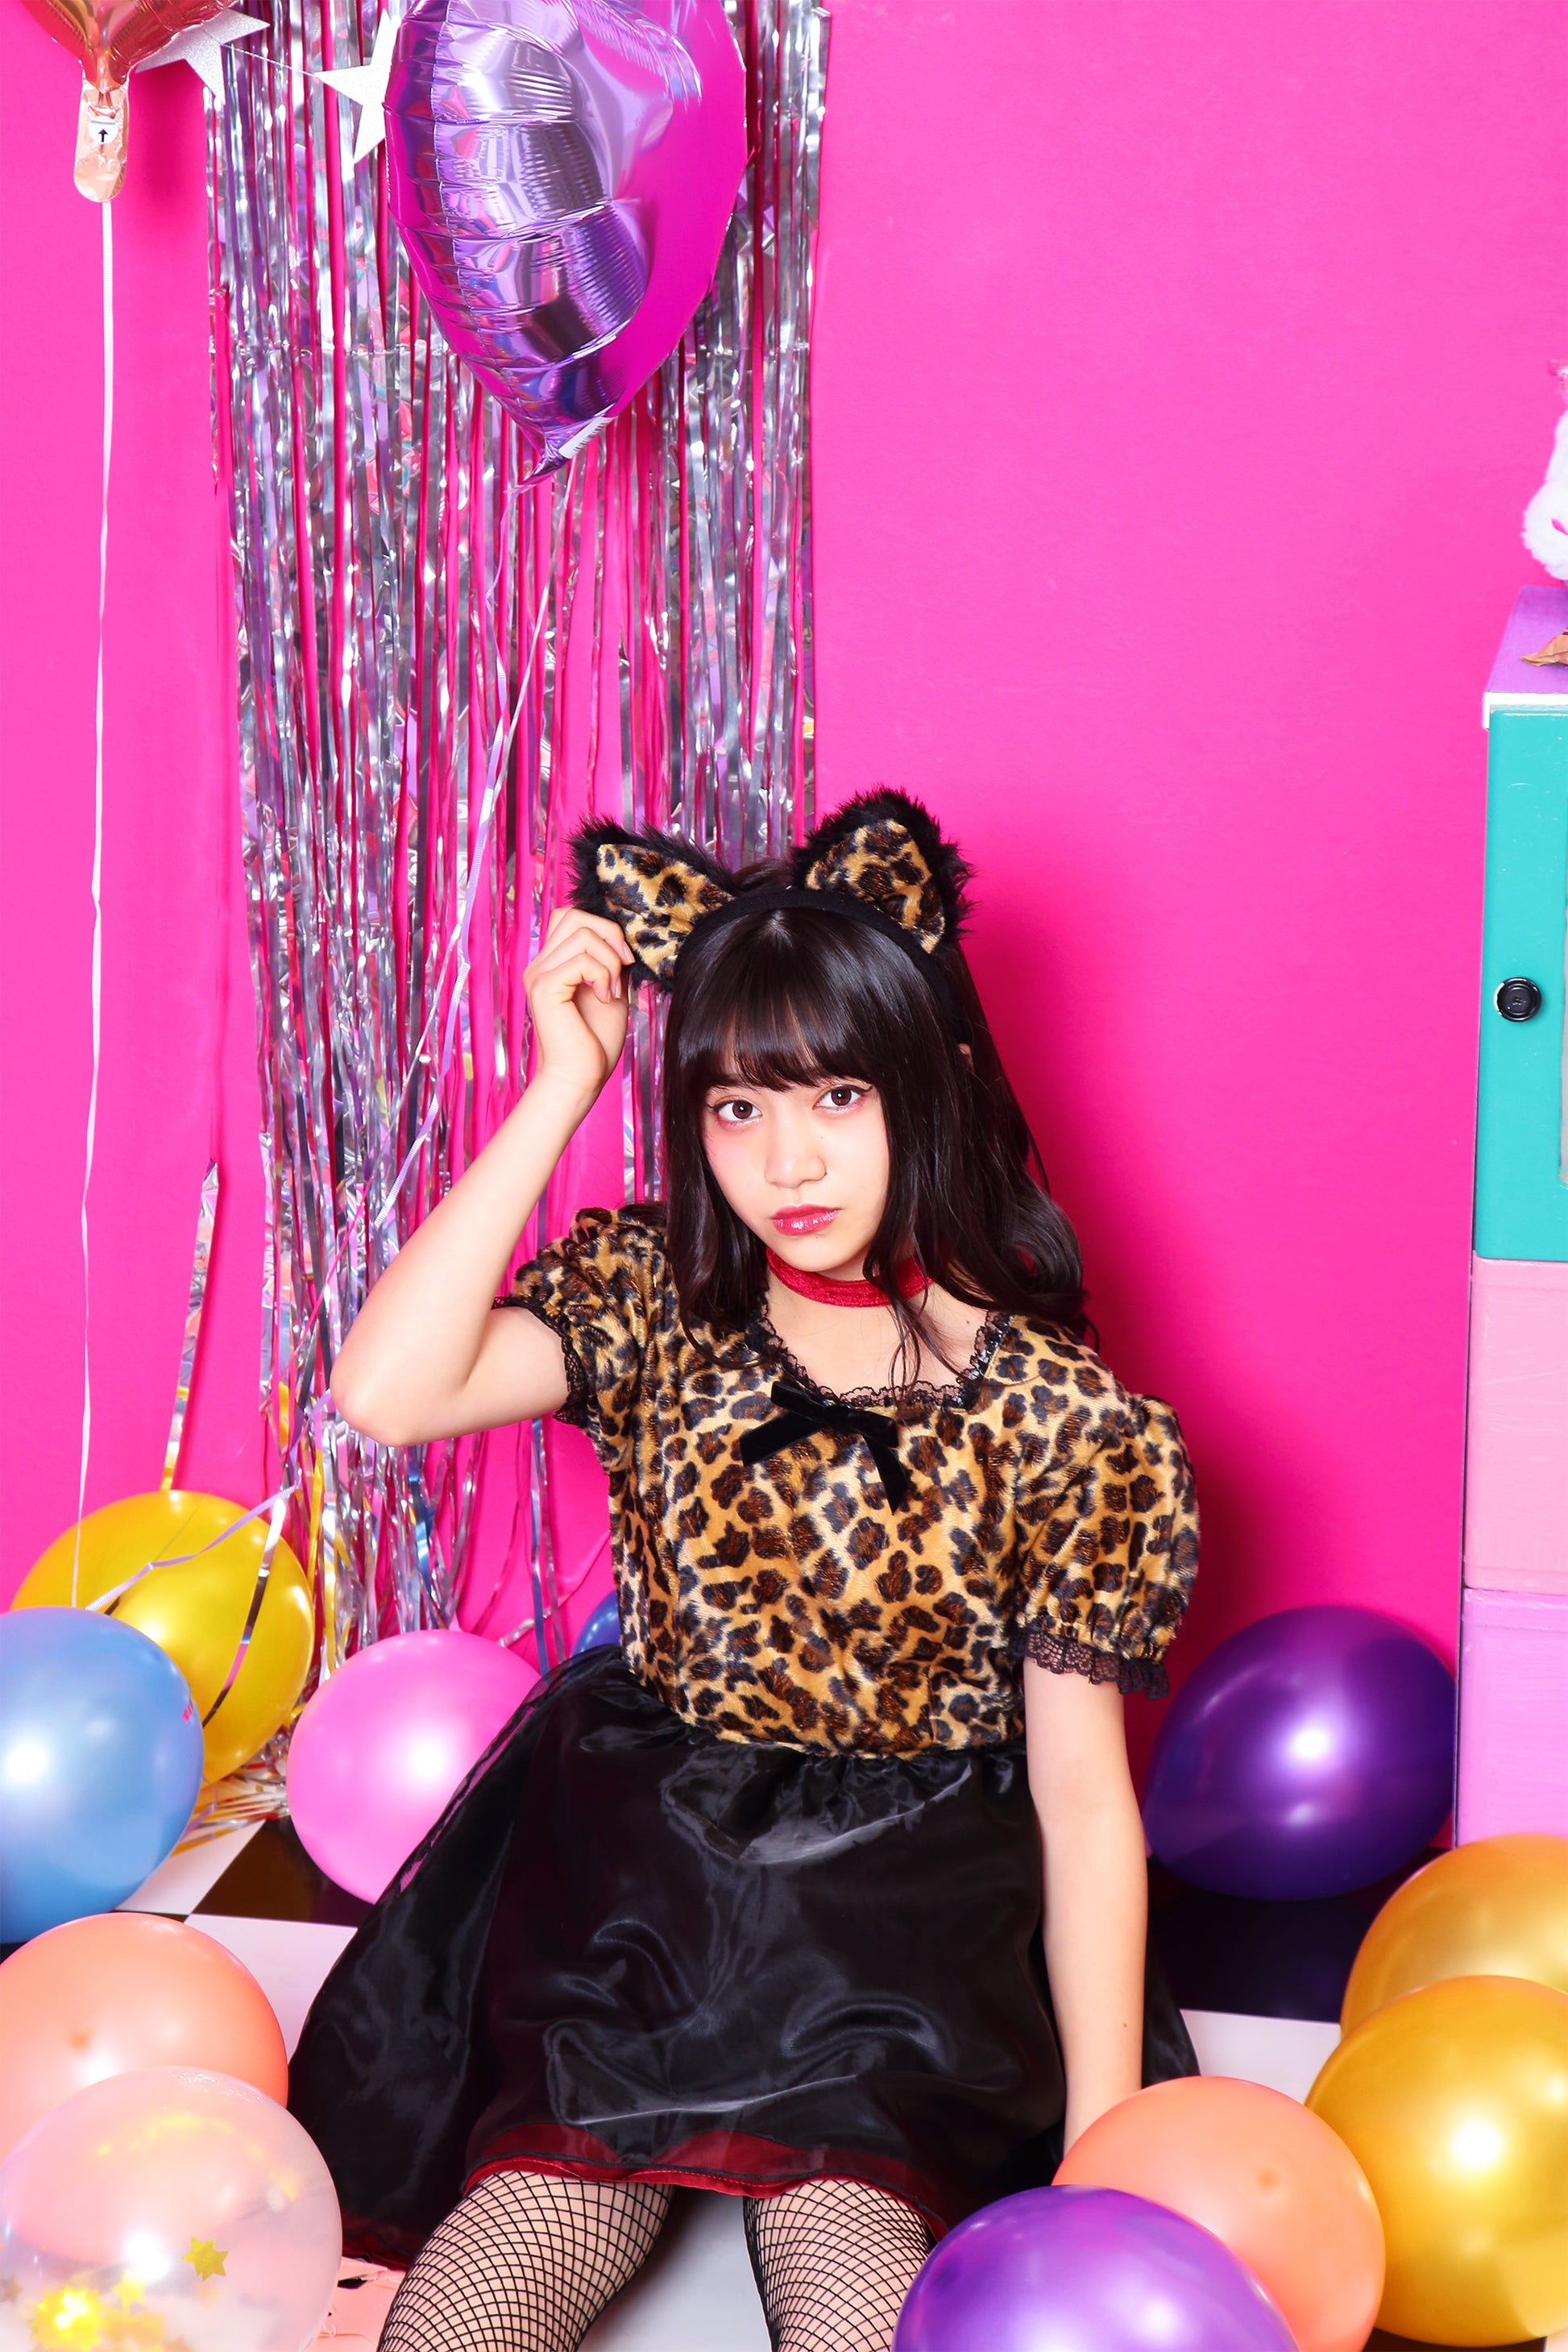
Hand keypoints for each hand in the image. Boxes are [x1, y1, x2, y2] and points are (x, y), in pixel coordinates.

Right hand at [524, 907, 632, 1105]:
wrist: (580, 1079)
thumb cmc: (595, 1042)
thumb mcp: (611, 991)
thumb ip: (611, 962)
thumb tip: (622, 938)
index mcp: (551, 965)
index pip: (569, 916)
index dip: (602, 928)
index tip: (623, 961)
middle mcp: (539, 966)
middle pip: (573, 914)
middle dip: (609, 934)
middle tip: (623, 969)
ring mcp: (538, 975)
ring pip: (582, 932)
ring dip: (610, 960)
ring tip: (613, 991)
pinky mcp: (545, 989)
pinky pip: (581, 959)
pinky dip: (604, 975)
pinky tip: (606, 999)